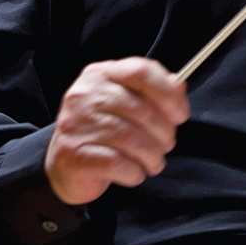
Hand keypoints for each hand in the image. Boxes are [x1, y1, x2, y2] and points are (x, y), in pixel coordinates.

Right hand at [45, 57, 189, 205]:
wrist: (65, 165)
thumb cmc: (102, 132)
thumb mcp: (125, 105)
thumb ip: (152, 93)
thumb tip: (179, 84)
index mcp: (100, 74)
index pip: (140, 71)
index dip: (167, 93)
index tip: (181, 114)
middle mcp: (85, 94)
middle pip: (140, 109)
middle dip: (163, 134)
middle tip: (165, 146)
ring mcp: (76, 123)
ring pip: (132, 139)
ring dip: (152, 156)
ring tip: (153, 163)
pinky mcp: (73, 153)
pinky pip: (118, 163)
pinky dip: (134, 172)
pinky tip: (132, 173)